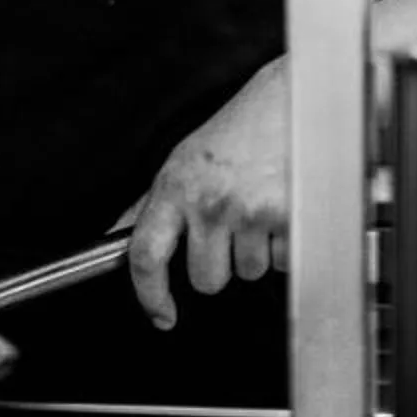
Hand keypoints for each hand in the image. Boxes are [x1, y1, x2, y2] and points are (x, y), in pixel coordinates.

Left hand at [125, 59, 289, 328]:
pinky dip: (285, 246)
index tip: (160, 314)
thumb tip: (121, 236)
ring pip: (248, 273)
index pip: (146, 254)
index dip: (149, 294)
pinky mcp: (290, 220)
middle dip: (218, 264)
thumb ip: (154, 203)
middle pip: (206, 279)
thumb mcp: (184, 161)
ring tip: (259, 209)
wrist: (294, 102)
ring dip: (255, 252)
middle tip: (229, 228)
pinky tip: (283, 210)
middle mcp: (210, 202)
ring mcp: (251, 212)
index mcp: (175, 186)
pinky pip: (283, 263)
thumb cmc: (240, 130)